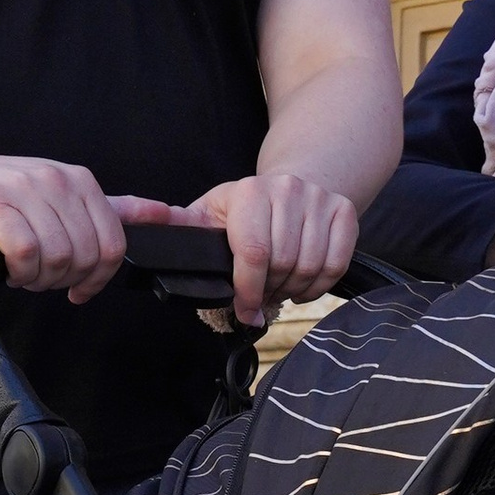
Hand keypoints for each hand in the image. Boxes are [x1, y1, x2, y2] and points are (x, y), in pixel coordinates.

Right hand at [0, 150, 128, 302]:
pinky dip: (20, 272)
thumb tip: (168, 213)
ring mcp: (24, 189)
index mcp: (79, 180)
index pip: (113, 244)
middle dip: (65, 280)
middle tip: (41, 278)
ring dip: (40, 279)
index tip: (78, 289)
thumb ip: (114, 209)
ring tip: (23, 272)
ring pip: (57, 257)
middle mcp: (56, 179)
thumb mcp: (61, 197)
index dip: (98, 278)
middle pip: (85, 256)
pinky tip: (9, 270)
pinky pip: (26, 252)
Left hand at [178, 171, 358, 327]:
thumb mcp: (210, 212)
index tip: (245, 311)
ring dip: (294, 290)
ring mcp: (319, 199)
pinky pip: (336, 263)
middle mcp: (287, 189)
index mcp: (250, 192)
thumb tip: (149, 232)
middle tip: (262, 295)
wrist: (293, 184)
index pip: (253, 253)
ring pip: (310, 266)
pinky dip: (319, 285)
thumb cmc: (246, 209)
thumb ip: (182, 227)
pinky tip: (303, 285)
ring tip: (280, 289)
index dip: (248, 291)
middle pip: (283, 264)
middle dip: (270, 291)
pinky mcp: (344, 211)